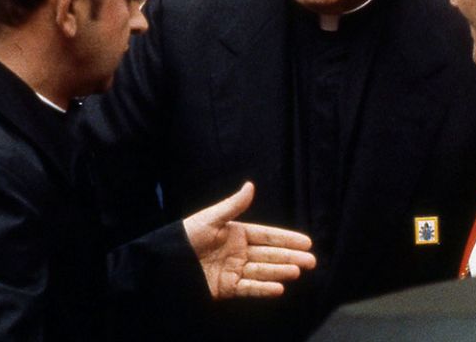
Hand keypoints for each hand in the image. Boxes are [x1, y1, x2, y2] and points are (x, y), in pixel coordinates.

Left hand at [182, 182, 315, 298]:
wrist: (164, 263)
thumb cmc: (185, 236)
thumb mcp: (210, 218)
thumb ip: (233, 205)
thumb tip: (250, 185)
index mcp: (236, 234)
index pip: (267, 236)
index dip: (287, 239)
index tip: (306, 241)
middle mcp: (238, 252)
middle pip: (269, 255)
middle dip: (291, 257)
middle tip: (312, 261)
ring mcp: (233, 271)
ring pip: (262, 271)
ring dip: (281, 272)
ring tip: (298, 271)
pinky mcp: (226, 288)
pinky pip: (248, 288)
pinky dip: (264, 289)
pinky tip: (279, 288)